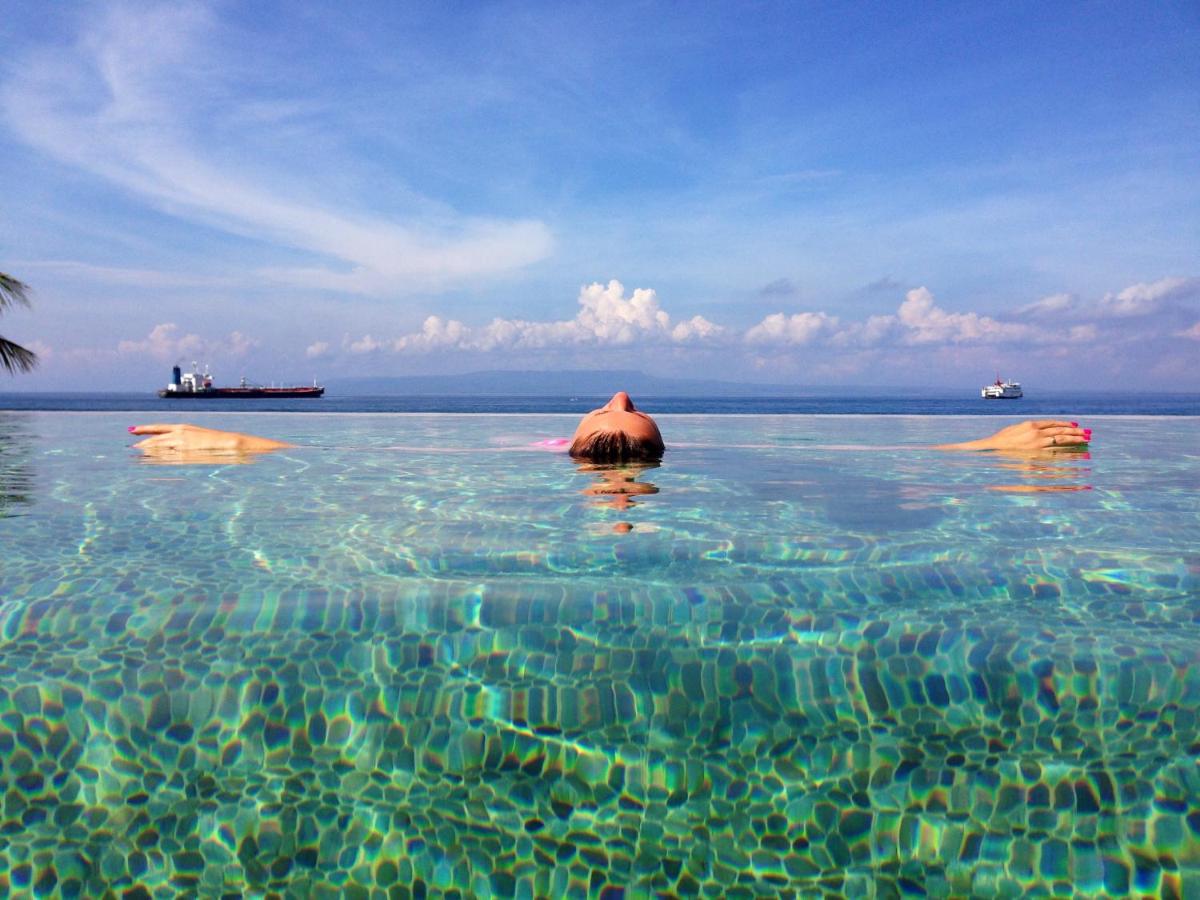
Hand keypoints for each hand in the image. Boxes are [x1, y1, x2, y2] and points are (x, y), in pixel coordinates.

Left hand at [129, 423, 290, 452]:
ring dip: (146, 450)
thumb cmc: (219, 442)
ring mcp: (182, 444)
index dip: (144, 429)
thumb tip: (178, 446)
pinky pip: (166, 456)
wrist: (232, 443)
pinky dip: (155, 458)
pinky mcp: (185, 454)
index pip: (159, 427)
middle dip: (142, 442)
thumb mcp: (201, 437)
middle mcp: (180, 433)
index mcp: (184, 428)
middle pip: (156, 438)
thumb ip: (188, 440)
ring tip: (135, 453)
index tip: (132, 430)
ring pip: (158, 447)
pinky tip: (147, 460)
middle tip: (132, 447)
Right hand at [937, 420, 1090, 451]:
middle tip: (1087, 433)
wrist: (992, 448)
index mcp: (1031, 425)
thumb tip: (1039, 430)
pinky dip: (1067, 454)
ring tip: (1086, 440)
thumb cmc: (1000, 440)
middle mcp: (1037, 433)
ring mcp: (1037, 444)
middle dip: (1075, 432)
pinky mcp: (1037, 455)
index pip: (1053, 423)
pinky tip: (1076, 454)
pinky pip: (1056, 454)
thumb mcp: (1014, 429)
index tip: (1074, 426)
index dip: (1065, 424)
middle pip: (1060, 431)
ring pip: (1061, 440)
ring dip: (1075, 440)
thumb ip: (1027, 429)